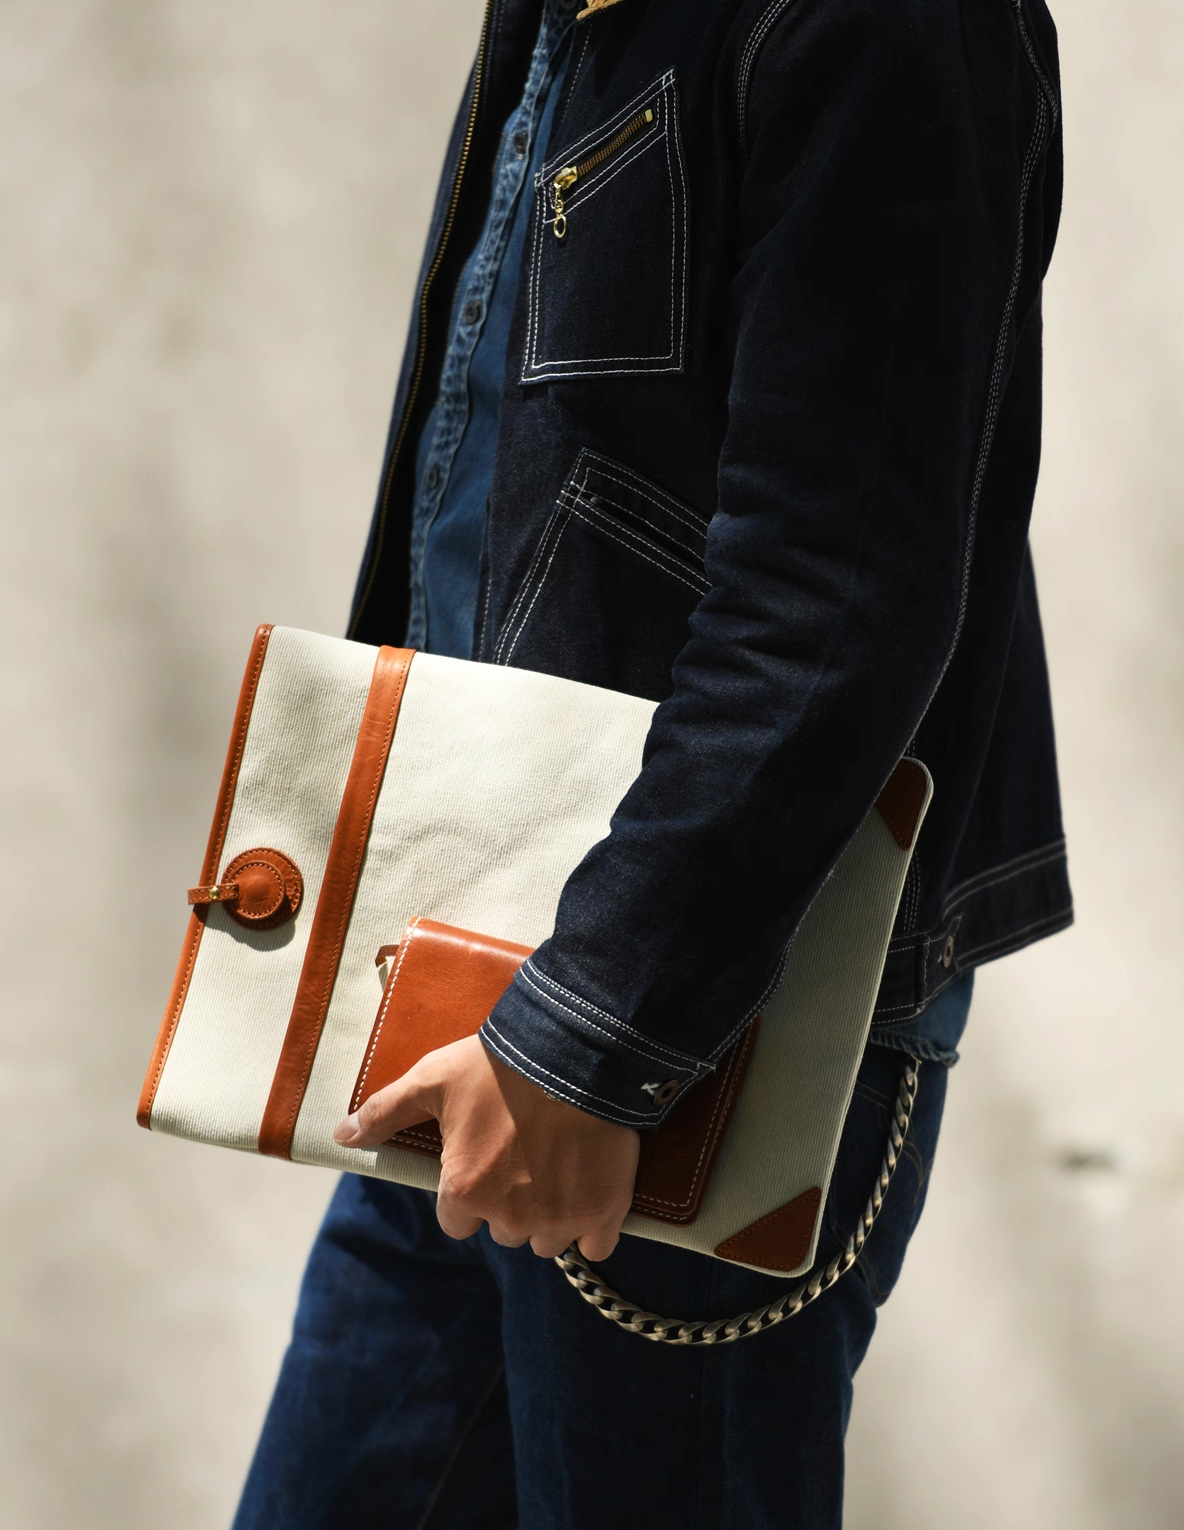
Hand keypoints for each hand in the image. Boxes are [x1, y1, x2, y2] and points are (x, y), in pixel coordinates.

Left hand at [333, 1033, 639, 1260]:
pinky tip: (592, 1192)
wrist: (576, 1052)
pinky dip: (594, 1225)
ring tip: (558, 1169)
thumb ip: (384, 1112)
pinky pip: (596, 1244)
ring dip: (550, 1215)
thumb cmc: (497, 1066)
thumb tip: (342, 1136)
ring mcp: (560, 1218)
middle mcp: (511, 1216)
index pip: (457, 1223)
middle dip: (510, 1203)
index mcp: (465, 1191)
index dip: (467, 1192)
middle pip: (504, 1231)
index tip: (483, 1162)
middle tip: (524, 1157)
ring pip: (547, 1240)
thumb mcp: (431, 1080)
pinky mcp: (604, 1212)